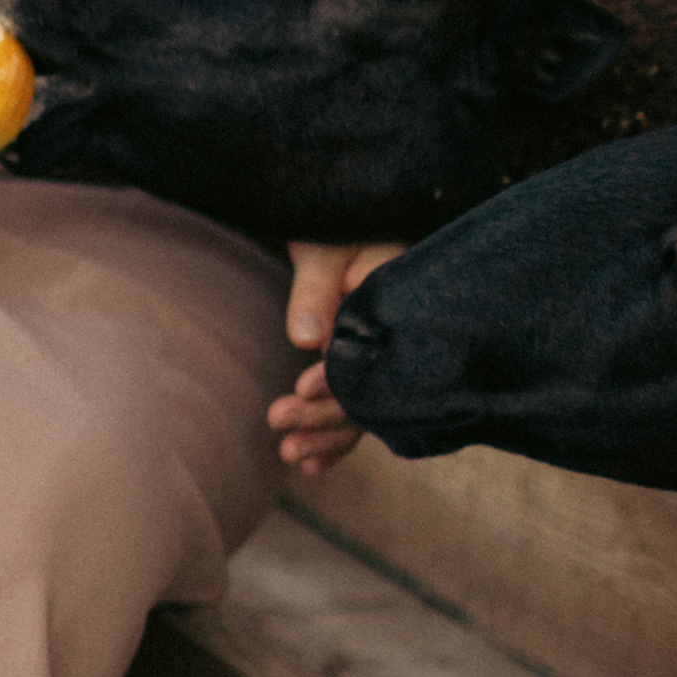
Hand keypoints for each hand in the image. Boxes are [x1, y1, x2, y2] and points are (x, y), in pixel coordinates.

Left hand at [268, 237, 405, 476]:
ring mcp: (382, 354)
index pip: (371, 355)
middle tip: (279, 421)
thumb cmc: (332, 219)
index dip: (338, 379)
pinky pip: (355, 406)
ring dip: (327, 434)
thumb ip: (315, 287)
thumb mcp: (324, 244)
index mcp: (396, 305)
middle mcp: (397, 338)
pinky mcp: (363, 363)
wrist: (338, 212)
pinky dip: (333, 435)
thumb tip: (305, 338)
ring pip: (361, 406)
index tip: (301, 388)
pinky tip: (309, 464)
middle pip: (369, 390)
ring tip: (288, 453)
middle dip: (324, 414)